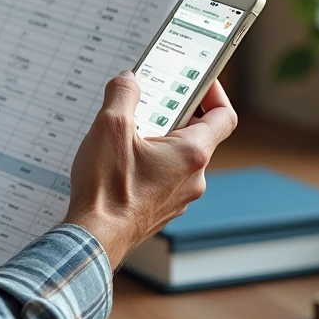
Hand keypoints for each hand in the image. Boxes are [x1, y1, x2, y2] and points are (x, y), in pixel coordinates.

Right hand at [63, 71, 237, 267]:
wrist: (95, 238)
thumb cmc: (107, 190)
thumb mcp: (110, 126)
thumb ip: (123, 93)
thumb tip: (129, 79)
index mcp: (191, 153)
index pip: (223, 115)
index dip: (213, 92)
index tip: (198, 79)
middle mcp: (193, 177)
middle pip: (196, 133)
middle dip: (172, 113)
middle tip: (148, 100)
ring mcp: (179, 196)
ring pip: (177, 156)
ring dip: (158, 139)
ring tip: (127, 131)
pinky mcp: (162, 208)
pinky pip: (164, 175)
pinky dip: (149, 161)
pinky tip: (120, 160)